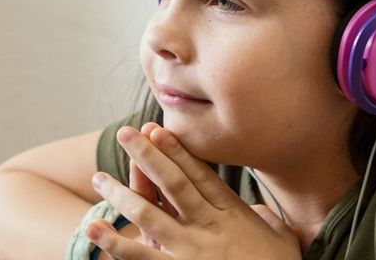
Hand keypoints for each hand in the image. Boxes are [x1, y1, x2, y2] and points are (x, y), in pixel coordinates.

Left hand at [86, 123, 300, 258]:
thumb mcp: (280, 237)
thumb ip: (263, 217)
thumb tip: (257, 207)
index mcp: (232, 214)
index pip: (199, 175)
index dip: (176, 150)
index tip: (156, 128)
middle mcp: (209, 229)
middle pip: (172, 185)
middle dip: (147, 156)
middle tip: (125, 133)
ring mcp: (191, 252)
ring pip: (149, 216)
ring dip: (121, 195)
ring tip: (99, 179)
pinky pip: (141, 257)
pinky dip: (115, 243)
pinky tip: (95, 229)